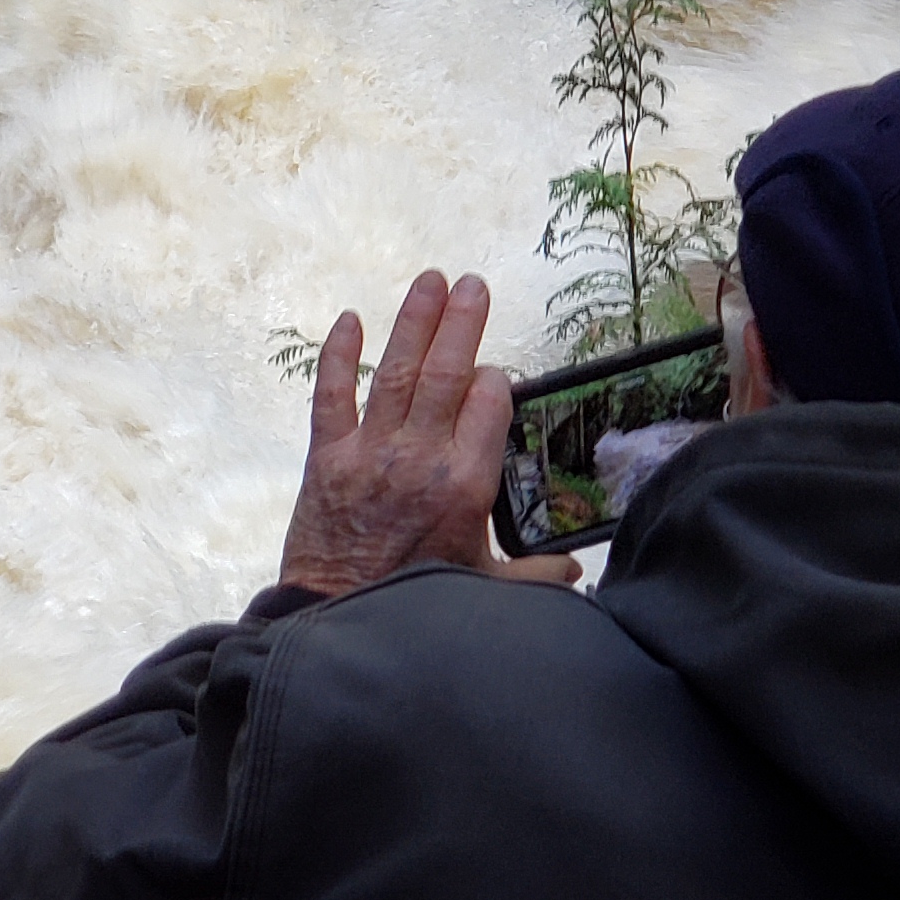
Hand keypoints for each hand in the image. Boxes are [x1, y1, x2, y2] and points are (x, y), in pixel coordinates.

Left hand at [277, 271, 583, 596]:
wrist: (341, 619)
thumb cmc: (417, 602)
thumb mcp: (485, 589)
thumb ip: (533, 576)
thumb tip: (573, 575)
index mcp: (467, 483)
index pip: (490, 403)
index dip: (495, 381)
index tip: (495, 375)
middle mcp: (421, 457)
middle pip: (447, 372)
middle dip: (463, 323)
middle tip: (473, 284)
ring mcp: (371, 453)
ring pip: (396, 372)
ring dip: (415, 321)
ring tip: (430, 280)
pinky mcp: (326, 458)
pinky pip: (331, 396)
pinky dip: (338, 356)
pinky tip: (348, 320)